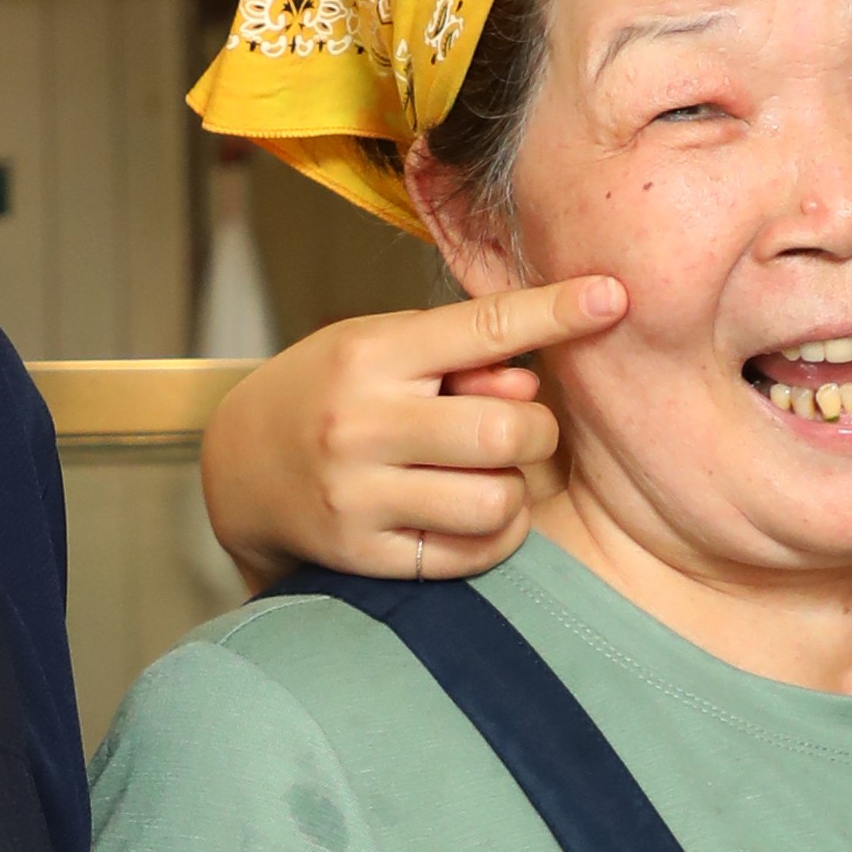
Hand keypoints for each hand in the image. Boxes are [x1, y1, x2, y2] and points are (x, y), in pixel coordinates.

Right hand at [198, 283, 624, 589]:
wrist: (239, 469)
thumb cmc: (331, 392)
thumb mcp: (381, 348)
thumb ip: (457, 356)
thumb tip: (531, 381)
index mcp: (370, 355)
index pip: (482, 328)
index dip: (555, 311)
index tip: (612, 296)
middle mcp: (360, 424)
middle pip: (506, 432)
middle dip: (536, 432)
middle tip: (518, 430)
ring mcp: (357, 496)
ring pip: (496, 502)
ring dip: (512, 490)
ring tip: (483, 476)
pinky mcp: (362, 555)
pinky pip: (470, 554)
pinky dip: (493, 535)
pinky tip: (471, 514)